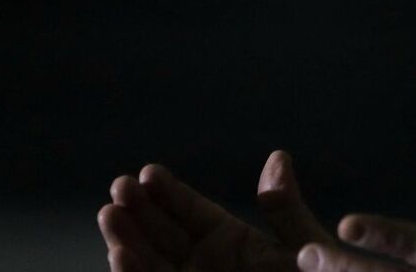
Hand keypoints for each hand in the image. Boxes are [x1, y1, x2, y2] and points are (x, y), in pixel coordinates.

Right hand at [97, 150, 333, 271]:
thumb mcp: (304, 249)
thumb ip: (286, 210)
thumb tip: (278, 155)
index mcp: (231, 240)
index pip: (192, 210)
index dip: (169, 192)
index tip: (148, 172)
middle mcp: (204, 263)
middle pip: (163, 233)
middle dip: (139, 210)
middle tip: (121, 186)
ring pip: (149, 263)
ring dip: (127, 240)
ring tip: (111, 214)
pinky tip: (120, 255)